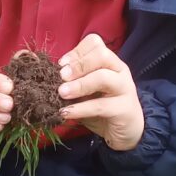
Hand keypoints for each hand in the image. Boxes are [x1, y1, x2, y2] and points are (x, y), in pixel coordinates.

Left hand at [57, 33, 143, 150]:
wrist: (127, 131)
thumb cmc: (103, 107)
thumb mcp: (86, 91)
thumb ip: (73, 81)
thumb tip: (48, 75)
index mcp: (110, 62)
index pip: (96, 43)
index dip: (76, 51)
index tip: (61, 65)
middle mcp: (120, 71)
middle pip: (102, 55)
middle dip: (78, 64)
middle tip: (61, 77)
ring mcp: (125, 89)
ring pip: (103, 77)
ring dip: (79, 84)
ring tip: (61, 93)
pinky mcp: (124, 109)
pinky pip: (101, 106)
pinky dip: (81, 108)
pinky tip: (66, 112)